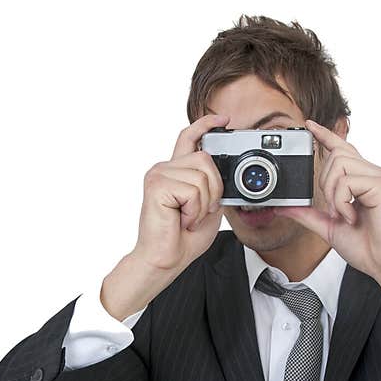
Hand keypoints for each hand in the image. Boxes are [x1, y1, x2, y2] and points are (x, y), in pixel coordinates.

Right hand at [100, 114, 227, 320]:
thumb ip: (213, 185)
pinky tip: (181, 220)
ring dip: (203, 204)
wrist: (166, 260)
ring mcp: (158, 174)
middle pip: (205, 158)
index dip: (206, 125)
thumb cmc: (183, 238)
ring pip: (202, 175)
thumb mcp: (208, 206)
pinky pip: (193, 190)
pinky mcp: (157, 185)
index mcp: (175, 171)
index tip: (223, 120)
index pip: (189, 137)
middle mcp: (164, 168)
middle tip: (198, 212)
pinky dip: (194, 210)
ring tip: (187, 218)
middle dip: (213, 189)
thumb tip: (224, 170)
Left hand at [275, 119, 380, 318]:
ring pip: (339, 163)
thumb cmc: (369, 248)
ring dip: (332, 193)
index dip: (325, 135)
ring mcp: (379, 177)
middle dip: (323, 181)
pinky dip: (342, 201)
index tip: (309, 126)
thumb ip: (308, 215)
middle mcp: (373, 174)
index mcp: (363, 180)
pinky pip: (348, 181)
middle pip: (336, 153)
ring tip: (343, 214)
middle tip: (334, 210)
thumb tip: (284, 207)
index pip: (343, 148)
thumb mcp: (330, 228)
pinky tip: (351, 217)